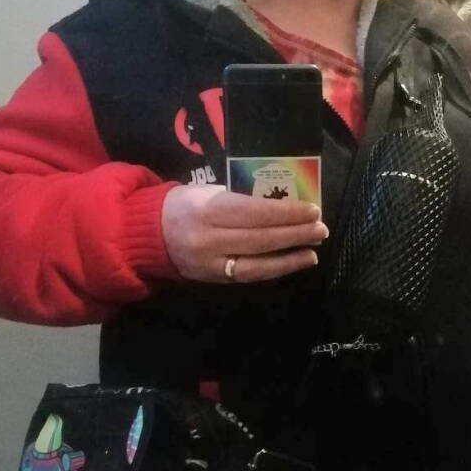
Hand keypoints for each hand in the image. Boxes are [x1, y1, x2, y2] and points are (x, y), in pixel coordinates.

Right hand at [161, 184, 327, 283]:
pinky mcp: (213, 279)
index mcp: (208, 209)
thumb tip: (282, 205)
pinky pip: (248, 275)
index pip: (255, 213)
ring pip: (257, 263)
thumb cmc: (185, 204)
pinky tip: (293, 262)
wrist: (149, 233)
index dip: (286, 213)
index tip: (312, 210)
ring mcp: (210, 263)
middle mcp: (209, 238)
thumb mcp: (208, 191)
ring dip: (289, 257)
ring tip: (313, 250)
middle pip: (260, 239)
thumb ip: (240, 199)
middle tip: (321, 229)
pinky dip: (274, 269)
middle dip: (295, 234)